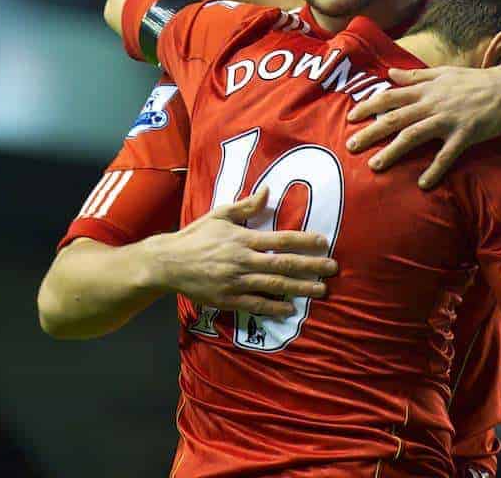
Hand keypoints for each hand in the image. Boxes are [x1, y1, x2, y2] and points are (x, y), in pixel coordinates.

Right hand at [142, 187, 338, 316]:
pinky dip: (274, 307)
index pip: (281, 239)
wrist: (168, 263)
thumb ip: (246, 206)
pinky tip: (290, 309)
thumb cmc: (196, 236)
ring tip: (321, 289)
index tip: (324, 242)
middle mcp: (243, 260)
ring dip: (300, 288)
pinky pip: (256, 304)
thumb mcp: (220, 215)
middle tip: (333, 268)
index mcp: (243, 239)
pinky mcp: (228, 299)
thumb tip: (268, 191)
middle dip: (311, 266)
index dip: (305, 241)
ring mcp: (236, 282)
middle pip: (284, 264)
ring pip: (274, 285)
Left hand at [345, 63, 500, 188]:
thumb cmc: (475, 80)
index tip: (351, 117)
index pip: (390, 96)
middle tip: (350, 146)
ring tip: (375, 166)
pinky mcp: (465, 134)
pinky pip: (446, 154)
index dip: (368, 106)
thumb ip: (415, 76)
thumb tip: (389, 73)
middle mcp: (432, 103)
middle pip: (395, 118)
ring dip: (392, 152)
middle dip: (370, 132)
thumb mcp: (443, 72)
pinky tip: (423, 184)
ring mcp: (448, 119)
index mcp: (426, 89)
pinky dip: (434, 169)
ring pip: (413, 136)